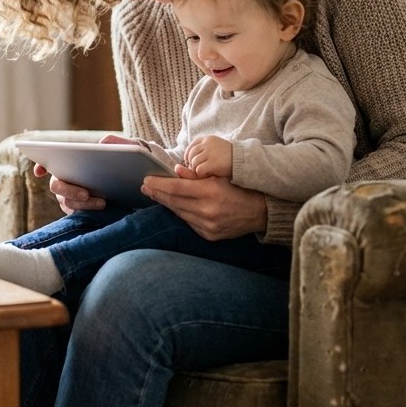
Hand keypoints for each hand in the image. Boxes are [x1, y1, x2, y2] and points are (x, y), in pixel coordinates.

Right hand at [30, 135, 147, 214]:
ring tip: (102, 202)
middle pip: (56, 185)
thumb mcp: (128, 147)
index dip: (40, 165)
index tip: (40, 172)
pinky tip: (104, 207)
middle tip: (86, 193)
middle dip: (68, 190)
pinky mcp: (79, 209)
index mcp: (71, 160)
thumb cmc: (129, 158)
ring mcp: (71, 195)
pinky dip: (87, 211)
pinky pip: (77, 213)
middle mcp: (66, 177)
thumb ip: (117, 142)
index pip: (49, 161)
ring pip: (66, 202)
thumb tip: (103, 143)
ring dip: (81, 203)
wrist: (139, 177)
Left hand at [141, 165, 265, 240]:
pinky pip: (189, 223)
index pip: (176, 188)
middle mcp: (207, 210)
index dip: (159, 184)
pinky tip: (174, 207)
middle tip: (145, 188)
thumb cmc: (240, 188)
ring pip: (179, 213)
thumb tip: (175, 171)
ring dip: (167, 204)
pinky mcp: (209, 235)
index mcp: (209, 192)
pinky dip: (180, 214)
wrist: (260, 212)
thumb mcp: (220, 176)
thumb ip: (196, 174)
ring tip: (156, 196)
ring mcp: (208, 226)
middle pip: (174, 201)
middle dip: (158, 194)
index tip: (146, 181)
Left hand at [184, 135, 232, 177]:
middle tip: (194, 169)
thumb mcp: (217, 146)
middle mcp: (207, 144)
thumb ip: (205, 148)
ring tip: (202, 172)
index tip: (189, 161)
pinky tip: (207, 174)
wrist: (243, 159)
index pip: (192, 145)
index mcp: (208, 139)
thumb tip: (189, 158)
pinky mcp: (212, 163)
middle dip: (190, 162)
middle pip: (191, 154)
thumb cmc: (229, 155)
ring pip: (194, 162)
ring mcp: (210, 153)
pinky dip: (201, 174)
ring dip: (195, 169)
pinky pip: (199, 170)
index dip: (188, 154)